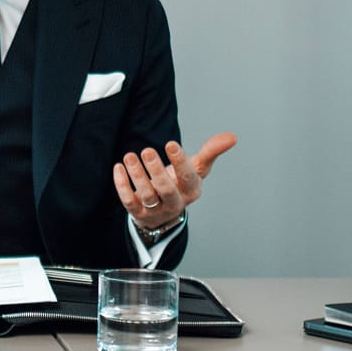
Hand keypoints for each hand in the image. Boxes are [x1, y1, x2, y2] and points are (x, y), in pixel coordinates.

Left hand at [112, 132, 237, 229]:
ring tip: (130, 156)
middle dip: (156, 170)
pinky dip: (122, 185)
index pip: (188, 177)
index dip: (180, 161)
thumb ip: (211, 152)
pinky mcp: (138, 214)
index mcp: (192, 191)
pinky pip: (129, 201)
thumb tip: (232, 137)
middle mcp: (175, 203)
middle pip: (166, 189)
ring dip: (137, 175)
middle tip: (147, 150)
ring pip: (146, 195)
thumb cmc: (181, 183)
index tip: (170, 144)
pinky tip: (119, 167)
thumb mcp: (197, 168)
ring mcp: (156, 210)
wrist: (163, 210)